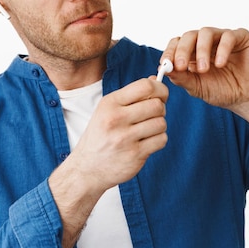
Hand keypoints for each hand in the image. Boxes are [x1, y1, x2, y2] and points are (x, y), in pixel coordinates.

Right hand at [71, 77, 168, 192]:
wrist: (87, 167)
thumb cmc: (100, 135)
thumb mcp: (107, 110)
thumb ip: (131, 95)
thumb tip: (155, 80)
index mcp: (110, 103)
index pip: (145, 86)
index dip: (160, 88)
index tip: (161, 95)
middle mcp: (116, 118)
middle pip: (157, 105)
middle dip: (160, 109)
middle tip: (152, 115)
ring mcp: (125, 138)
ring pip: (161, 123)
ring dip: (159, 126)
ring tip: (147, 130)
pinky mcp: (135, 154)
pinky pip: (161, 140)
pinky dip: (158, 140)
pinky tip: (147, 142)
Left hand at [160, 27, 248, 172]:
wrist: (247, 99)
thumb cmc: (222, 90)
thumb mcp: (197, 87)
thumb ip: (181, 78)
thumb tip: (164, 70)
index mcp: (192, 51)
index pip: (177, 43)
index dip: (169, 52)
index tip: (165, 64)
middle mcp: (206, 42)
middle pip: (189, 35)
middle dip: (182, 50)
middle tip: (181, 65)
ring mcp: (223, 38)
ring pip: (206, 32)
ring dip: (201, 50)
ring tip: (203, 69)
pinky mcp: (241, 38)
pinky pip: (229, 36)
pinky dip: (222, 49)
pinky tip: (220, 64)